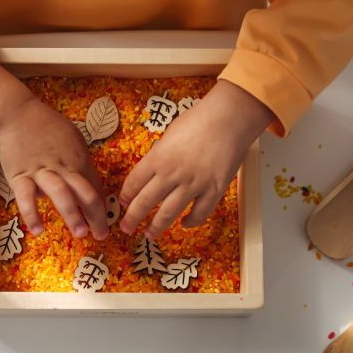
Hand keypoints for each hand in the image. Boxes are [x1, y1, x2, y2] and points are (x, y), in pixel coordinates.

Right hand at [0, 59, 108, 239]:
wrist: (16, 115)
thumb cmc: (47, 128)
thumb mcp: (73, 139)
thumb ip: (81, 163)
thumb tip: (90, 186)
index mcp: (77, 159)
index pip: (95, 186)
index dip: (102, 206)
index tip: (104, 224)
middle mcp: (63, 166)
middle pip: (85, 191)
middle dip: (96, 215)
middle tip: (101, 234)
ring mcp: (41, 171)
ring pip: (61, 193)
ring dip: (72, 213)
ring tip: (80, 233)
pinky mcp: (19, 175)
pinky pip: (26, 197)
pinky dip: (32, 213)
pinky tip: (37, 230)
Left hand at [119, 79, 274, 238]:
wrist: (230, 118)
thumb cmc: (199, 119)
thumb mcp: (170, 133)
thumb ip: (160, 154)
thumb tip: (154, 169)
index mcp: (158, 157)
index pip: (134, 182)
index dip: (126, 196)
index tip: (122, 203)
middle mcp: (172, 174)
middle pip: (146, 202)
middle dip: (133, 218)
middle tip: (126, 227)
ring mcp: (193, 184)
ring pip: (169, 213)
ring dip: (157, 226)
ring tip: (149, 234)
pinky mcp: (214, 190)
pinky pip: (199, 213)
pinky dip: (190, 222)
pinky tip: (184, 224)